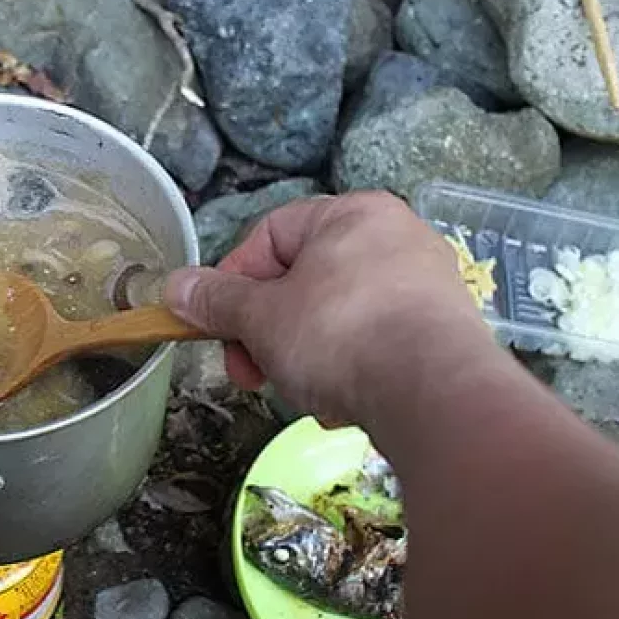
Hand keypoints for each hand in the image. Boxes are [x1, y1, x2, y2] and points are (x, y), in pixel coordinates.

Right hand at [164, 192, 491, 426]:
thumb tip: (174, 286)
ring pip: (337, 317)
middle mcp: (396, 236)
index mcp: (351, 214)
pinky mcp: (444, 333)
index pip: (270, 234)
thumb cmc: (339, 334)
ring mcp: (426, 285)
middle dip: (267, 331)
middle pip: (303, 280)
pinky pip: (376, 344)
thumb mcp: (260, 316)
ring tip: (301, 393)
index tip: (216, 327)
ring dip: (304, 356)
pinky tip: (343, 405)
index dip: (233, 282)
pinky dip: (350, 371)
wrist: (435, 394)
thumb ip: (215, 300)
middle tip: (250, 373)